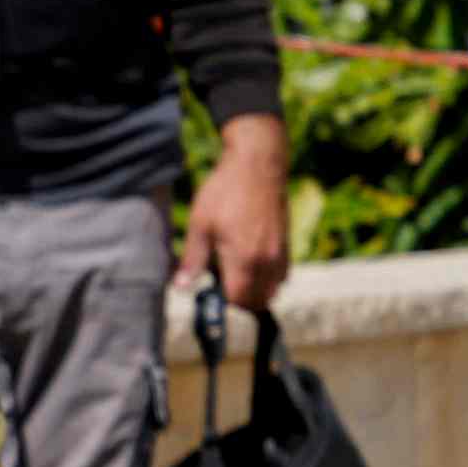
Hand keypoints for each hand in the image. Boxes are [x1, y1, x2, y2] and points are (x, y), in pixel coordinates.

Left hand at [184, 117, 294, 312]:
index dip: (223, 299)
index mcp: (244, 260)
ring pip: (272, 291)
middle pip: (258, 301)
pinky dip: (268, 278)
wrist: (257, 165)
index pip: (238, 300)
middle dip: (240, 299)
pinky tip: (252, 260)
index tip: (211, 286)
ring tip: (237, 270)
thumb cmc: (225, 192)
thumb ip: (192, 260)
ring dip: (256, 290)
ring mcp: (280, 254)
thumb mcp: (200, 224)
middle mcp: (267, 262)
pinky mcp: (287, 245)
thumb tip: (180, 287)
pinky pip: (281, 276)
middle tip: (222, 280)